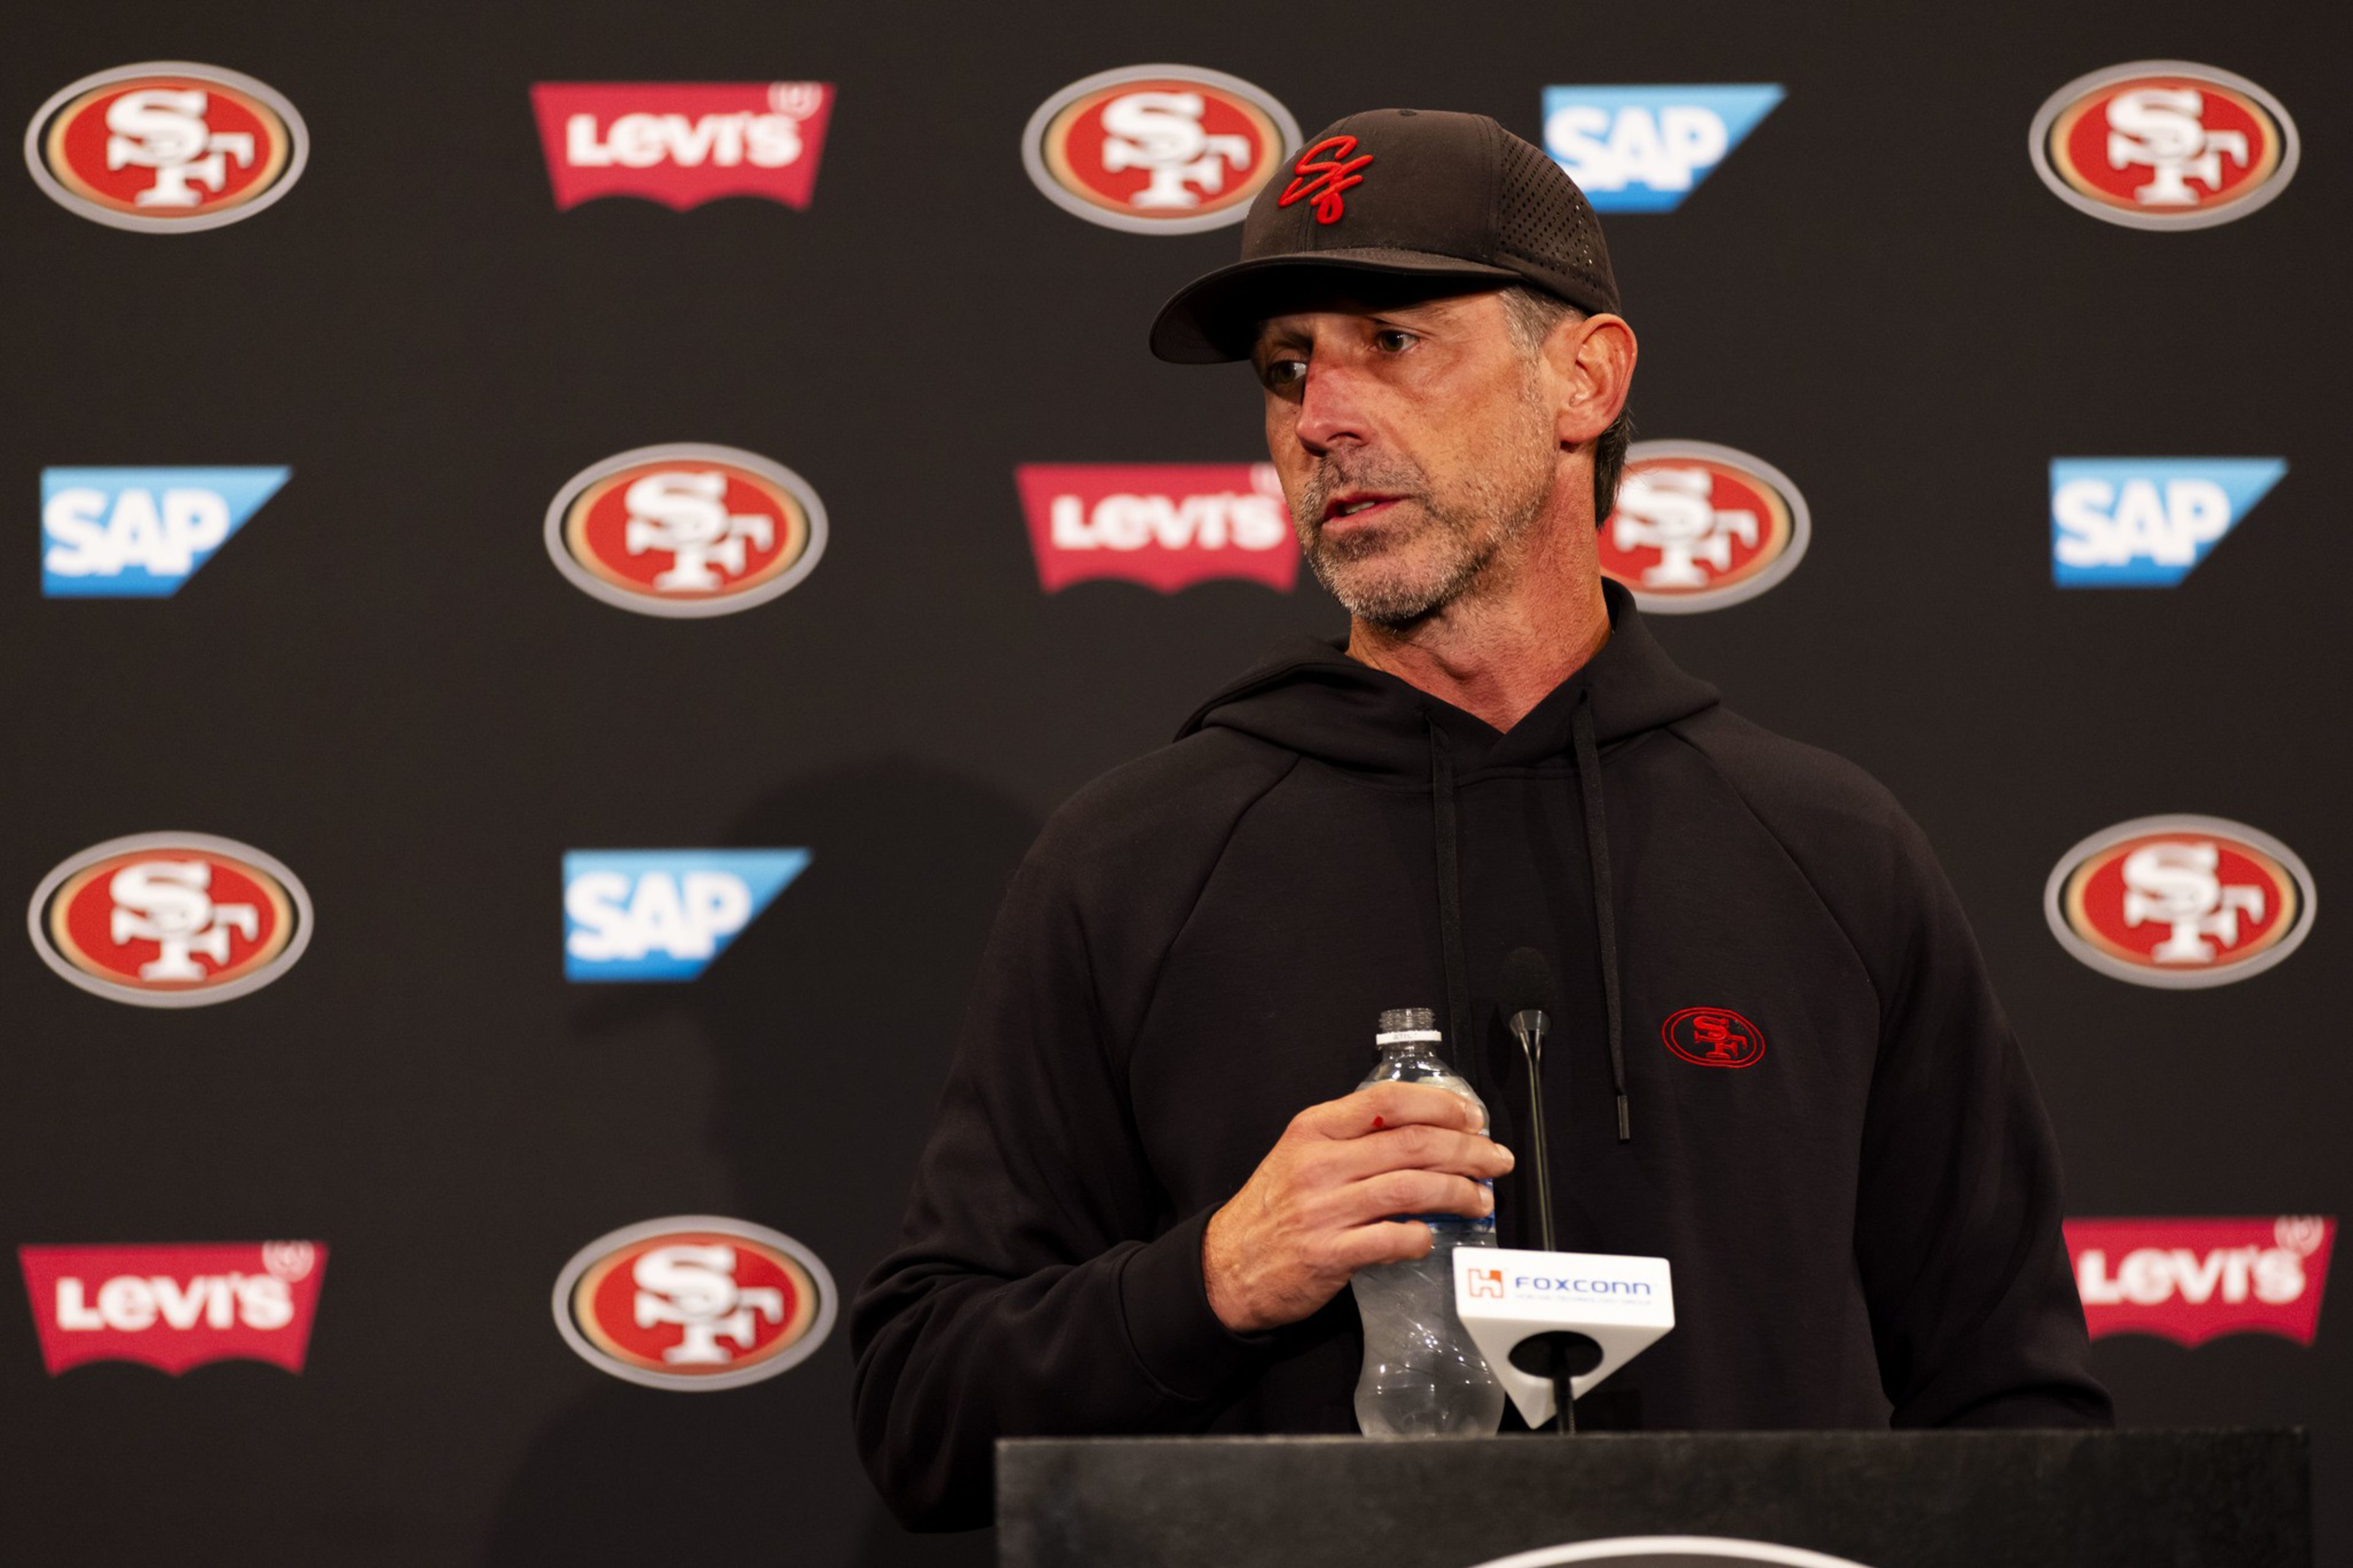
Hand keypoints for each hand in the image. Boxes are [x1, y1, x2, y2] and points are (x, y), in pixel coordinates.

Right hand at [1201, 1081, 1513, 1334]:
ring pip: (1411, 1188)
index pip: (1388, 1102)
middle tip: (1495, 1160)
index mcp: (1314, 1129)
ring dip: (1458, 1193)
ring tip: (1480, 1199)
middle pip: (1413, 1144)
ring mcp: (1324, 1209)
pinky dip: (1421, 1237)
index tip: (1471, 1118)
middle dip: (1467, 1150)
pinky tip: (1431, 1236)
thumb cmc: (1272, 1209)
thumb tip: (1424, 1133)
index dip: (1440, 1105)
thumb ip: (1354, 1140)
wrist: (1226, 1265)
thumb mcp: (1301, 1154)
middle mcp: (1319, 1164)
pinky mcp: (1329, 1254)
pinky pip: (1392, 1240)